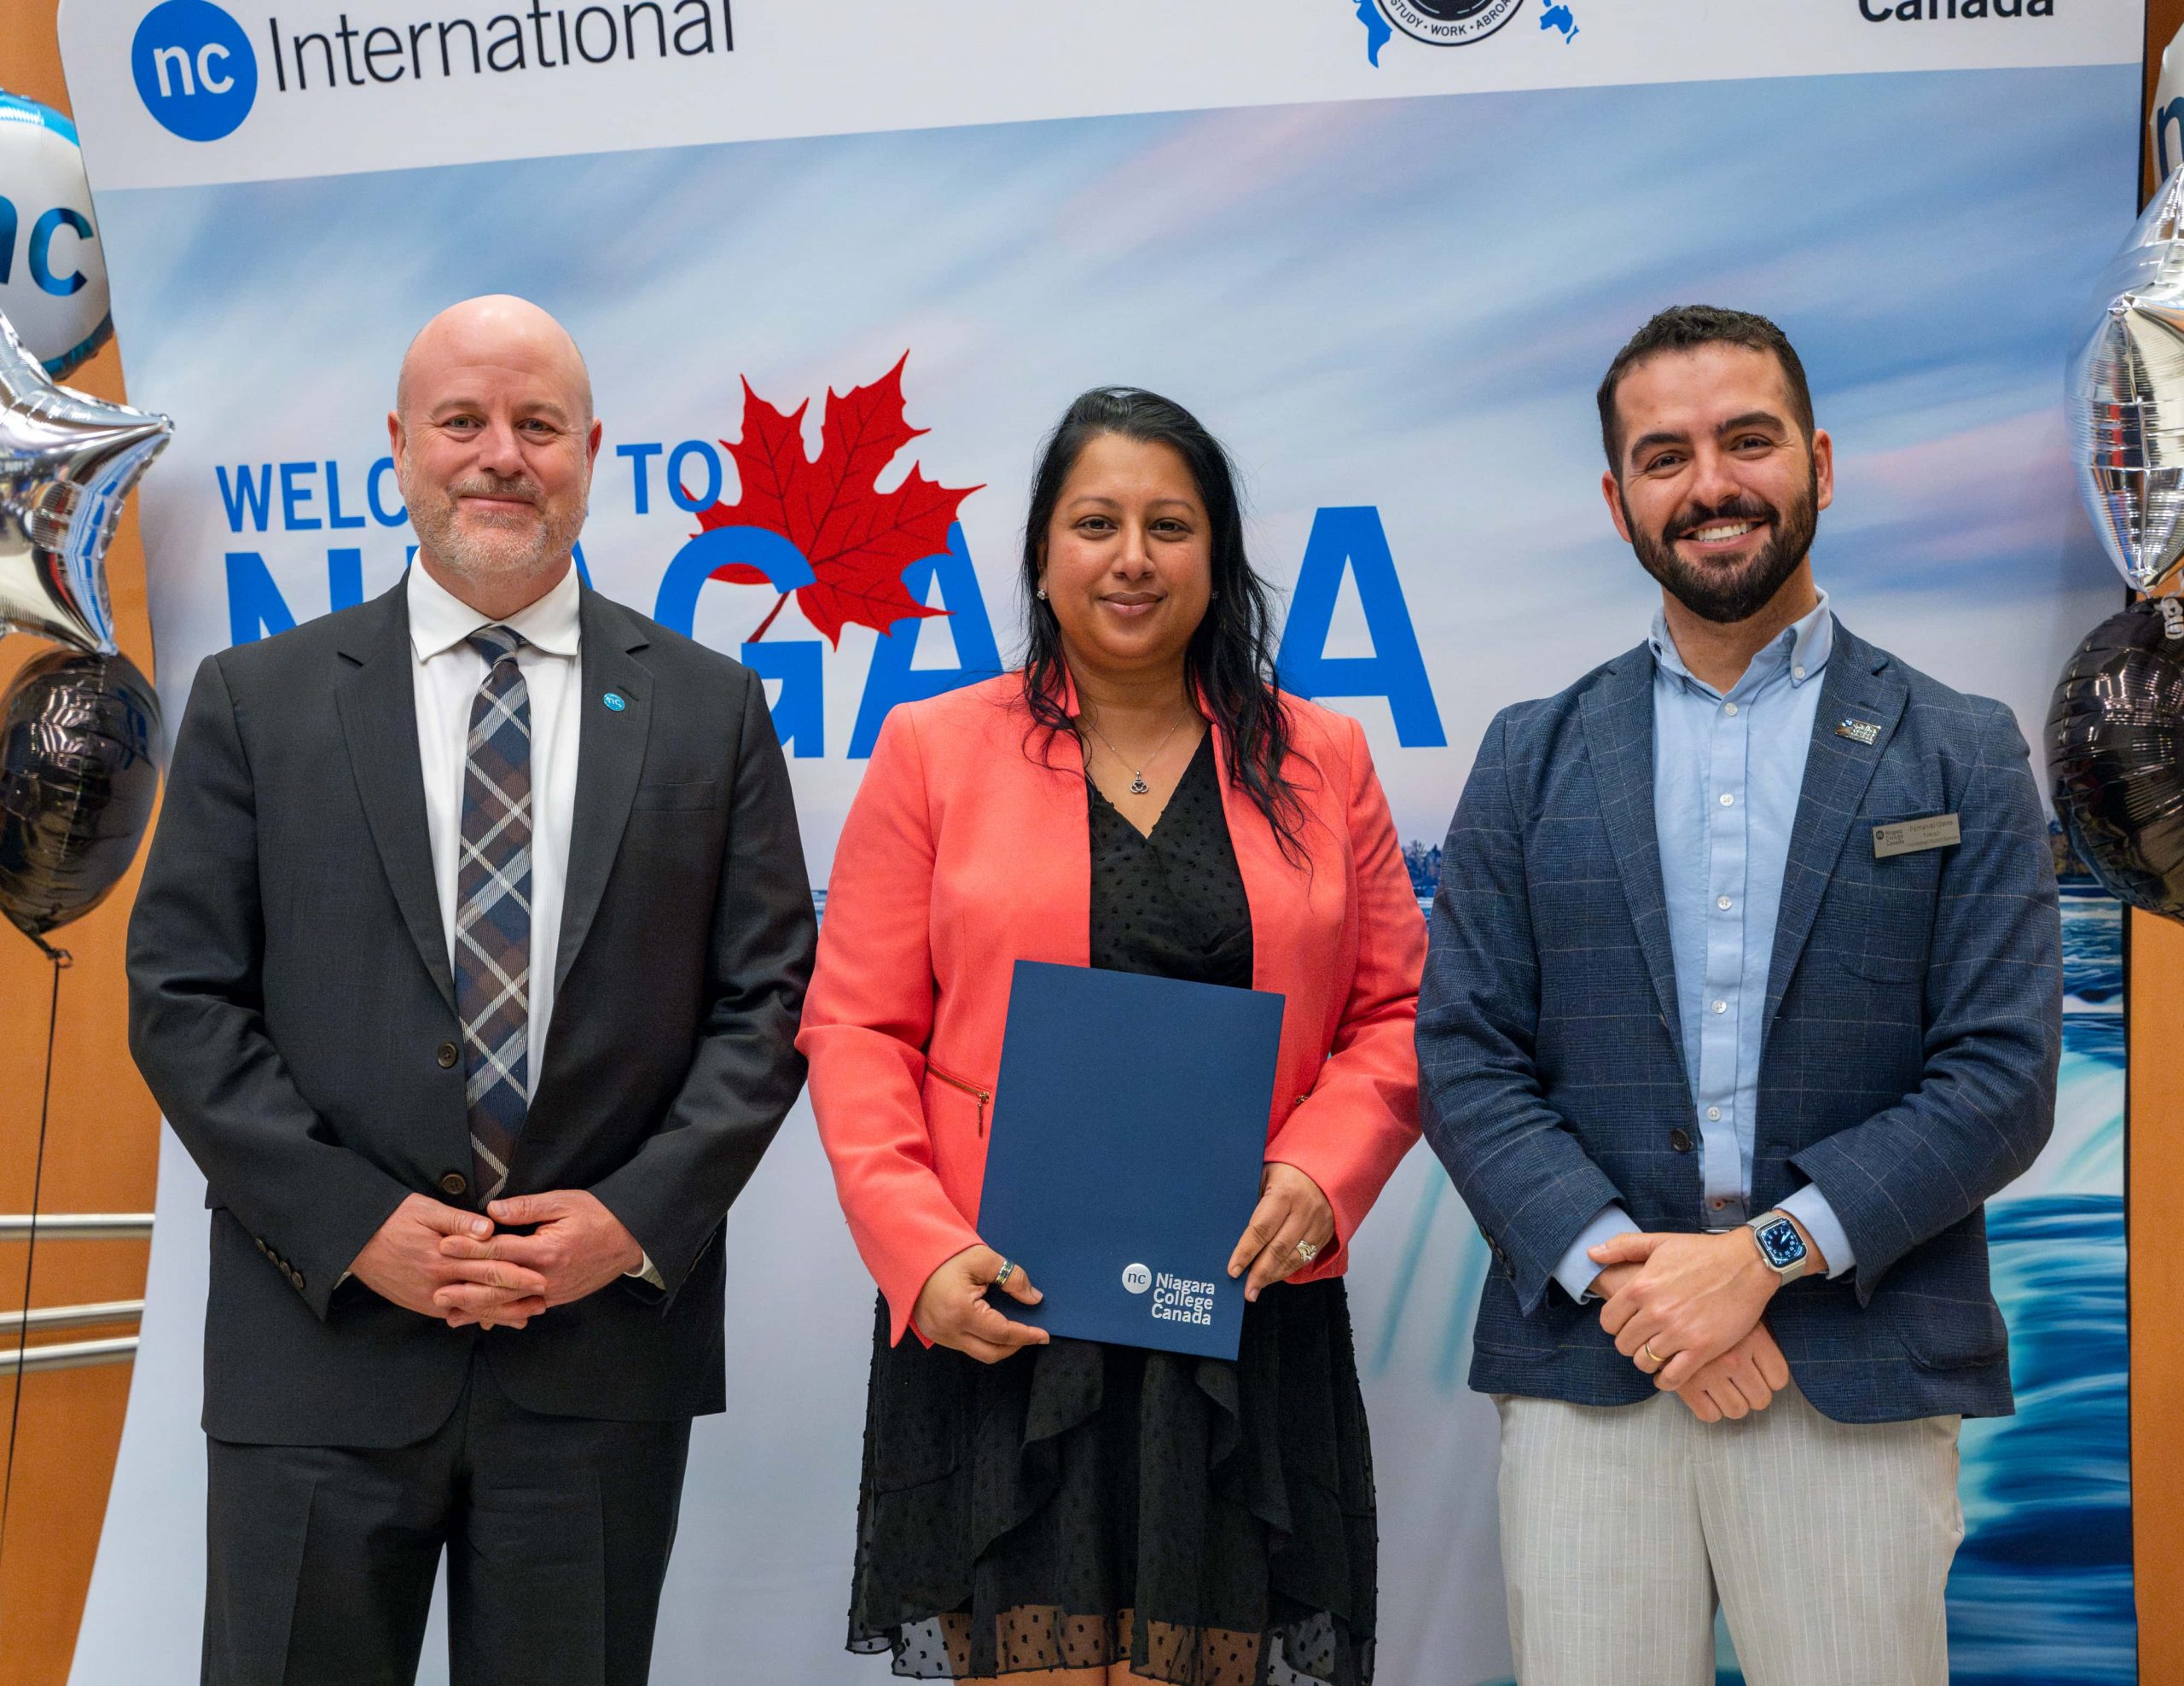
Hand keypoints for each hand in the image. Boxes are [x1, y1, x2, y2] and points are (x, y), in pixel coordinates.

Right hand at [349, 1193, 546, 1327]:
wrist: (354, 1239)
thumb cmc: (393, 1217)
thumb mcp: (427, 1210)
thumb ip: (460, 1222)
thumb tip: (489, 1230)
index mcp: (443, 1258)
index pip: (489, 1269)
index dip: (518, 1276)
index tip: (541, 1279)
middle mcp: (436, 1283)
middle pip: (484, 1294)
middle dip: (516, 1300)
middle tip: (543, 1303)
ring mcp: (426, 1297)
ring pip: (470, 1310)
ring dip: (498, 1314)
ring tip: (524, 1317)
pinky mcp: (418, 1303)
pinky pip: (451, 1313)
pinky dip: (472, 1317)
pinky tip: (488, 1320)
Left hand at [435, 1189, 642, 1321]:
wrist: (631, 1240)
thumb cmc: (598, 1215)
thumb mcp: (563, 1202)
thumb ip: (526, 1207)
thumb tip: (492, 1211)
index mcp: (546, 1249)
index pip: (499, 1251)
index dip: (469, 1249)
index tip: (444, 1246)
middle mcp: (547, 1277)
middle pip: (498, 1286)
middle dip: (465, 1290)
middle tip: (436, 1293)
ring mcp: (553, 1292)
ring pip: (509, 1305)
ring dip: (479, 1310)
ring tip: (452, 1315)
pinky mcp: (558, 1299)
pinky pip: (526, 1310)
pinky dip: (504, 1315)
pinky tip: (486, 1320)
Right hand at [911, 1244, 1049, 1362]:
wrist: (908, 1253)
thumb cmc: (944, 1253)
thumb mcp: (983, 1259)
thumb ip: (1012, 1278)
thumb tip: (1034, 1298)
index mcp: (961, 1312)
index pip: (1002, 1333)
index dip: (1026, 1335)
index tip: (1043, 1335)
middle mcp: (948, 1330)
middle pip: (991, 1352)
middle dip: (1015, 1346)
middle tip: (1032, 1334)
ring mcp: (938, 1335)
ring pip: (977, 1352)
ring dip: (998, 1344)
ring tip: (1014, 1328)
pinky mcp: (933, 1333)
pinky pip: (964, 1345)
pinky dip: (982, 1339)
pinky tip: (991, 1325)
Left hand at [1227, 1163, 1334, 1302]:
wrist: (1325, 1167)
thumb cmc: (1287, 1171)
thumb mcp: (1264, 1176)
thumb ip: (1253, 1202)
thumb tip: (1233, 1232)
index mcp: (1284, 1193)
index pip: (1261, 1229)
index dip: (1246, 1252)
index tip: (1233, 1270)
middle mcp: (1304, 1210)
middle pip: (1279, 1248)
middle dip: (1260, 1272)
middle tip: (1246, 1291)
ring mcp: (1318, 1224)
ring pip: (1294, 1258)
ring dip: (1273, 1276)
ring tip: (1256, 1289)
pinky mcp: (1326, 1234)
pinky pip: (1306, 1258)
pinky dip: (1287, 1270)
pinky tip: (1273, 1277)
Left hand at [1590, 1228, 1780, 1390]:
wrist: (1747, 1264)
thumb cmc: (1703, 1252)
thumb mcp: (1659, 1242)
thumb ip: (1622, 1247)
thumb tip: (1591, 1253)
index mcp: (1641, 1286)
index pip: (1608, 1320)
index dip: (1615, 1325)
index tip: (1626, 1324)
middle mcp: (1656, 1311)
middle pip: (1624, 1344)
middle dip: (1630, 1343)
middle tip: (1643, 1339)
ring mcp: (1679, 1332)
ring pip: (1644, 1362)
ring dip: (1647, 1360)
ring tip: (1657, 1353)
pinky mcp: (1702, 1348)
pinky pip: (1672, 1378)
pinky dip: (1666, 1380)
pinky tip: (1668, 1374)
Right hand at [1674, 1322, 1791, 1422]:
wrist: (1671, 1303)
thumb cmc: (1711, 1312)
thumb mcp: (1742, 1315)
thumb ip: (1761, 1340)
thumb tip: (1773, 1375)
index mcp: (1753, 1338)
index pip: (1778, 1379)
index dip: (1770, 1378)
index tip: (1758, 1370)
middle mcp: (1733, 1357)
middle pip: (1760, 1399)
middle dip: (1752, 1394)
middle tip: (1740, 1381)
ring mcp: (1709, 1372)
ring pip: (1737, 1410)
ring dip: (1733, 1403)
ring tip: (1723, 1386)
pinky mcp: (1685, 1384)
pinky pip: (1709, 1414)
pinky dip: (1710, 1409)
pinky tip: (1706, 1392)